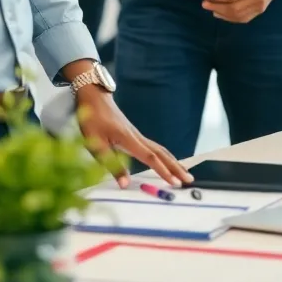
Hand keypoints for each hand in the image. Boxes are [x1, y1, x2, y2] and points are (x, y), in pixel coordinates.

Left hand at [74, 87, 191, 188]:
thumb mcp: (95, 144)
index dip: (163, 171)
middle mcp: (137, 137)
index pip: (150, 157)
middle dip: (176, 167)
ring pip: (160, 149)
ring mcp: (137, 135)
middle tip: (189, 179)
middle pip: (162, 153)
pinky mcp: (134, 135)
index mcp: (128, 139)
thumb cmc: (92, 119)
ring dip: (173, 161)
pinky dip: (165, 155)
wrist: (94, 97)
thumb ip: (111, 164)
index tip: (175, 182)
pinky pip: (154, 147)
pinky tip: (168, 161)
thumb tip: (124, 184)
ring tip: (185, 172)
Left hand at [201, 0, 281, 22]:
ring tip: (211, 9)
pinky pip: (244, 18)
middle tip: (204, 4)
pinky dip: (232, 18)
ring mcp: (260, 6)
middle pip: (234, 8)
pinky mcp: (261, 10)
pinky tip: (222, 14)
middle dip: (217, 7)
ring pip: (238, 16)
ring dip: (223, 14)